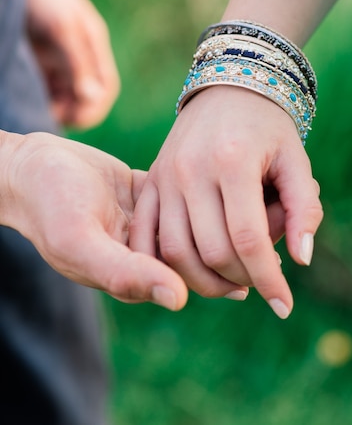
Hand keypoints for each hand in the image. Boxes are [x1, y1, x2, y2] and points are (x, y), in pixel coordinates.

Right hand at [2, 131, 187, 309]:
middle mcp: (140, 253)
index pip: (184, 276)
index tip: (204, 232)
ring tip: (182, 181)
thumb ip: (125, 273)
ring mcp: (143, 223)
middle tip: (193, 199)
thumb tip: (179, 300)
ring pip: (189, 217)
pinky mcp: (144, 194)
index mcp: (129, 276)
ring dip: (191, 199)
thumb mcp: (81, 242)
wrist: (32, 165)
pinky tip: (170, 168)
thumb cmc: (50, 208)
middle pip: (191, 246)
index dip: (202, 258)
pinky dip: (178, 179)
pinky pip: (176, 190)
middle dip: (202, 224)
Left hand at [26, 0, 119, 127]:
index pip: (106, 86)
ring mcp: (61, 61)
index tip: (77, 119)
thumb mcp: (63, 30)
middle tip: (54, 119)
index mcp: (94, 47)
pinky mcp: (43, 65)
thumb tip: (93, 97)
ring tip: (40, 112)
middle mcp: (81, 58)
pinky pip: (49, 91)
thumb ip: (79, 63)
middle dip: (76, 111)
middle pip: (88, 96)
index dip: (96, 106)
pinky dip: (45, 101)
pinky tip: (33, 105)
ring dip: (59, 109)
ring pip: (68, 97)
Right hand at [130, 87, 322, 317]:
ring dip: (205, 280)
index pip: (248, 238)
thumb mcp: (296, 159)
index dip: (269, 280)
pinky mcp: (151, 180)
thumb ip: (303, 208)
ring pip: (175, 251)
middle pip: (212, 251)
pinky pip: (147, 235)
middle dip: (243, 278)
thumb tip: (301, 261)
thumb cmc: (268, 126)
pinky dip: (165, 263)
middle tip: (262, 278)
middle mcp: (192, 169)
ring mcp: (165, 175)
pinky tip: (193, 272)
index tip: (284, 306)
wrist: (227, 89)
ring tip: (233, 280)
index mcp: (232, 161)